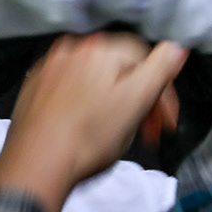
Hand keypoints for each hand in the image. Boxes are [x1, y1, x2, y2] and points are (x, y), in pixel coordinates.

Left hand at [0, 34, 189, 211]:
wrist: (36, 163)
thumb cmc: (86, 138)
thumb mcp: (134, 102)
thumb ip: (159, 70)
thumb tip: (175, 48)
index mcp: (99, 49)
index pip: (145, 58)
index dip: (162, 92)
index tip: (164, 121)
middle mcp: (72, 49)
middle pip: (120, 68)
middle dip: (139, 98)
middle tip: (147, 131)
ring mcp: (51, 68)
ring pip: (95, 79)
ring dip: (114, 101)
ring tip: (118, 132)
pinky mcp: (37, 88)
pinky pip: (71, 90)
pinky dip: (86, 104)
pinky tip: (88, 128)